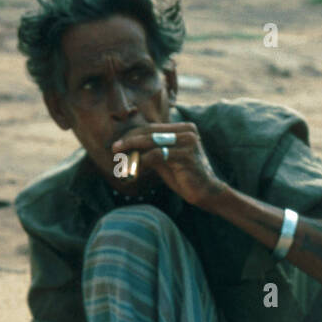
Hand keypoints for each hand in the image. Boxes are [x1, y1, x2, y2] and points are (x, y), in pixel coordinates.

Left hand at [111, 122, 225, 209]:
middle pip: (150, 132)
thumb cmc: (185, 178)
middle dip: (129, 140)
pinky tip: (134, 169)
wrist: (207, 193)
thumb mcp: (166, 161)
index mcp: (183, 128)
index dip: (133, 135)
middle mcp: (187, 131)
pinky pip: (157, 155)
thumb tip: (129, 148)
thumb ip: (152, 151)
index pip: (152, 128)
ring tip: (119, 158)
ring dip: (132, 150)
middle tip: (114, 148)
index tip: (118, 143)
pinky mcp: (185, 155)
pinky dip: (143, 161)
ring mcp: (187, 142)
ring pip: (152, 141)